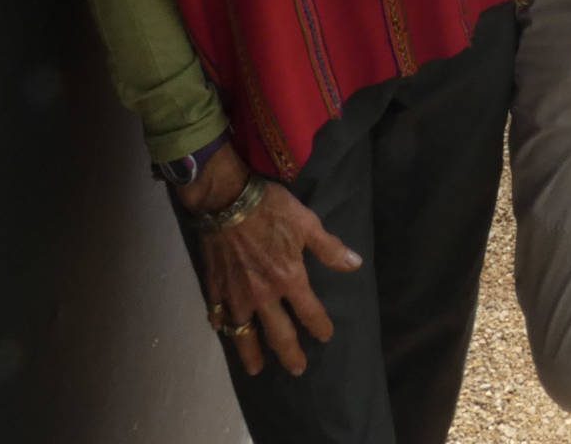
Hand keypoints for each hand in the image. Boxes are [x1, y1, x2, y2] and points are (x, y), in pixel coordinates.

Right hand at [178, 145, 362, 377]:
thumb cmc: (271, 209)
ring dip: (251, 352)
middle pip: (278, 333)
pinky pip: (218, 313)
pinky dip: (221, 324)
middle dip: (289, 353)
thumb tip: (355, 264)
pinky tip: (222, 329)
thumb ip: (329, 248)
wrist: (227, 201)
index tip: (325, 336)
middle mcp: (263, 295)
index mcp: (289, 279)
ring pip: (244, 332)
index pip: (309, 312)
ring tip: (256, 368)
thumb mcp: (307, 223)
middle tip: (296, 369)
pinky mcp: (215, 287)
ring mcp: (236, 294)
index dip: (319, 326)